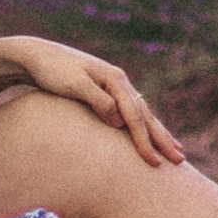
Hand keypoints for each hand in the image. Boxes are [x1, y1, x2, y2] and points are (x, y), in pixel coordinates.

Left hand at [8, 36, 183, 166]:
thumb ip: (97, 100)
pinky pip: (132, 112)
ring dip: (159, 134)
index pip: (134, 116)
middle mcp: (119, 81)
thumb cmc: (52, 71)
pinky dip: (145, 126)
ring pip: (142, 114)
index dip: (144, 141)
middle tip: (180, 161)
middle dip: (162, 139)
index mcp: (114, 79)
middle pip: (145, 114)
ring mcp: (114, 85)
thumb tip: (119, 120)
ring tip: (178, 151)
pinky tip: (151, 132)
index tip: (153, 163)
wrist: (37, 55)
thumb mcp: (73, 84)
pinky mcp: (107, 91)